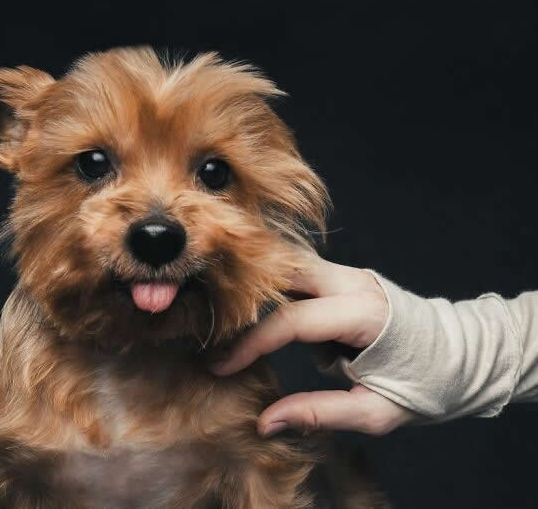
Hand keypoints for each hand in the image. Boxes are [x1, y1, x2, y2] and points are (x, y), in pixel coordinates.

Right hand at [210, 256, 416, 435]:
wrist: (466, 357)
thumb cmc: (426, 387)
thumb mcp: (377, 413)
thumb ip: (320, 413)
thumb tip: (266, 422)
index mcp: (365, 315)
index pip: (292, 320)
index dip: (249, 343)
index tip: (220, 365)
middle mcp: (356, 283)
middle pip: (286, 270)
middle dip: (247, 296)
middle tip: (218, 328)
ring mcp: (353, 274)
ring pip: (290, 263)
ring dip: (261, 288)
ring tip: (234, 316)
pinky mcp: (348, 277)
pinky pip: (302, 272)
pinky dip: (278, 288)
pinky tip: (262, 308)